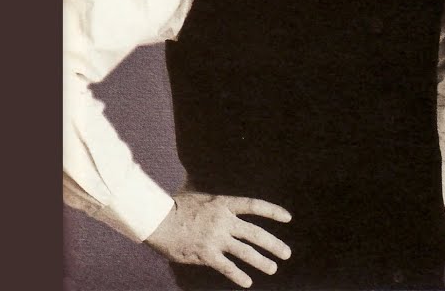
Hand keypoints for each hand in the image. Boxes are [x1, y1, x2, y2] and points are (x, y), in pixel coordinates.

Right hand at [145, 192, 292, 287]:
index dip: (273, 211)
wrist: (156, 220)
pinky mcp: (206, 254)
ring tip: (273, 268)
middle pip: (255, 233)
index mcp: (223, 204)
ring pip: (245, 252)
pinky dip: (238, 276)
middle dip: (274, 244)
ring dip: (262, 261)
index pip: (254, 206)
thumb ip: (199, 181)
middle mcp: (223, 221)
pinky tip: (248, 282)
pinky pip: (227, 267)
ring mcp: (216, 239)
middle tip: (287, 253)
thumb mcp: (192, 189)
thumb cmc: (172, 204)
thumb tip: (193, 165)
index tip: (288, 218)